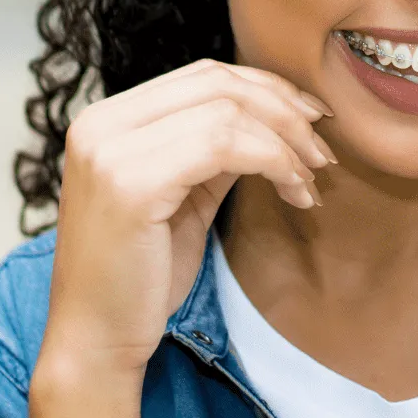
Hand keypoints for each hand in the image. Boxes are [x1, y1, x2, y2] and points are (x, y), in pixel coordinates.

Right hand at [41, 59, 336, 377]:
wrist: (95, 342)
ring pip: (226, 112)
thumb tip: (277, 119)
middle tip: (322, 151)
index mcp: (107, 120)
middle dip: (284, 110)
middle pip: (217, 83)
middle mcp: (100, 124)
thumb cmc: (140, 278)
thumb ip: (213, 151)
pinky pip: (222, 146)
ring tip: (308, 180)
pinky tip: (294, 192)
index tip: (313, 121)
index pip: (203, 75)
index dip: (267, 89)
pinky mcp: (129, 184)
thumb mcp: (183, 197)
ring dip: (285, 142)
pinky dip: (273, 161)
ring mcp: (109, 151)